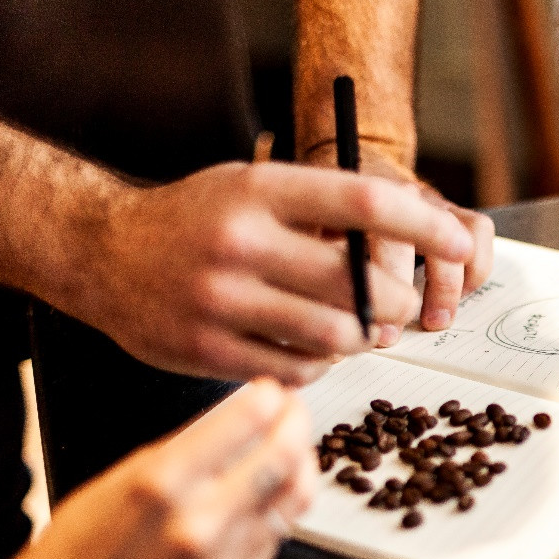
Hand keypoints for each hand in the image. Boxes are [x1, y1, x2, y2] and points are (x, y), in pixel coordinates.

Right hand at [0, 379, 314, 558]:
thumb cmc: (82, 545)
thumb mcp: (123, 476)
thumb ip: (187, 447)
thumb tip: (242, 416)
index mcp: (162, 482)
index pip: (245, 422)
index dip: (269, 397)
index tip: (271, 389)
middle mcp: (198, 522)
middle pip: (285, 456)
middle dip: (297, 422)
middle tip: (293, 412)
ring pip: (295, 497)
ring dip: (302, 464)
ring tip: (293, 450)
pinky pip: (279, 536)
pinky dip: (282, 506)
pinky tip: (272, 493)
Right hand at [83, 161, 477, 385]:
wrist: (100, 251)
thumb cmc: (197, 219)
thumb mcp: (253, 188)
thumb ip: (321, 211)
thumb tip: (409, 245)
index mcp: (259, 189)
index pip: (364, 202)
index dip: (425, 226)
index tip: (459, 243)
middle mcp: (239, 241)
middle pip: (358, 283)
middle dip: (396, 302)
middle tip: (398, 307)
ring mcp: (219, 299)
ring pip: (334, 335)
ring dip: (361, 339)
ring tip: (357, 331)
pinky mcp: (205, 350)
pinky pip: (296, 371)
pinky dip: (320, 365)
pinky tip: (312, 349)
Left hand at [303, 140, 494, 333]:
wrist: (360, 182)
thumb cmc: (336, 224)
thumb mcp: (314, 240)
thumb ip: (319, 266)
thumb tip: (327, 313)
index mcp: (352, 201)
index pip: (357, 241)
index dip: (363, 286)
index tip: (362, 322)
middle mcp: (394, 195)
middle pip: (401, 241)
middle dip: (400, 294)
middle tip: (392, 333)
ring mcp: (428, 202)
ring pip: (448, 235)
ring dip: (444, 285)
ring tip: (435, 319)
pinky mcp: (456, 212)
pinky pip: (477, 231)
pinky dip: (474, 266)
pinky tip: (460, 293)